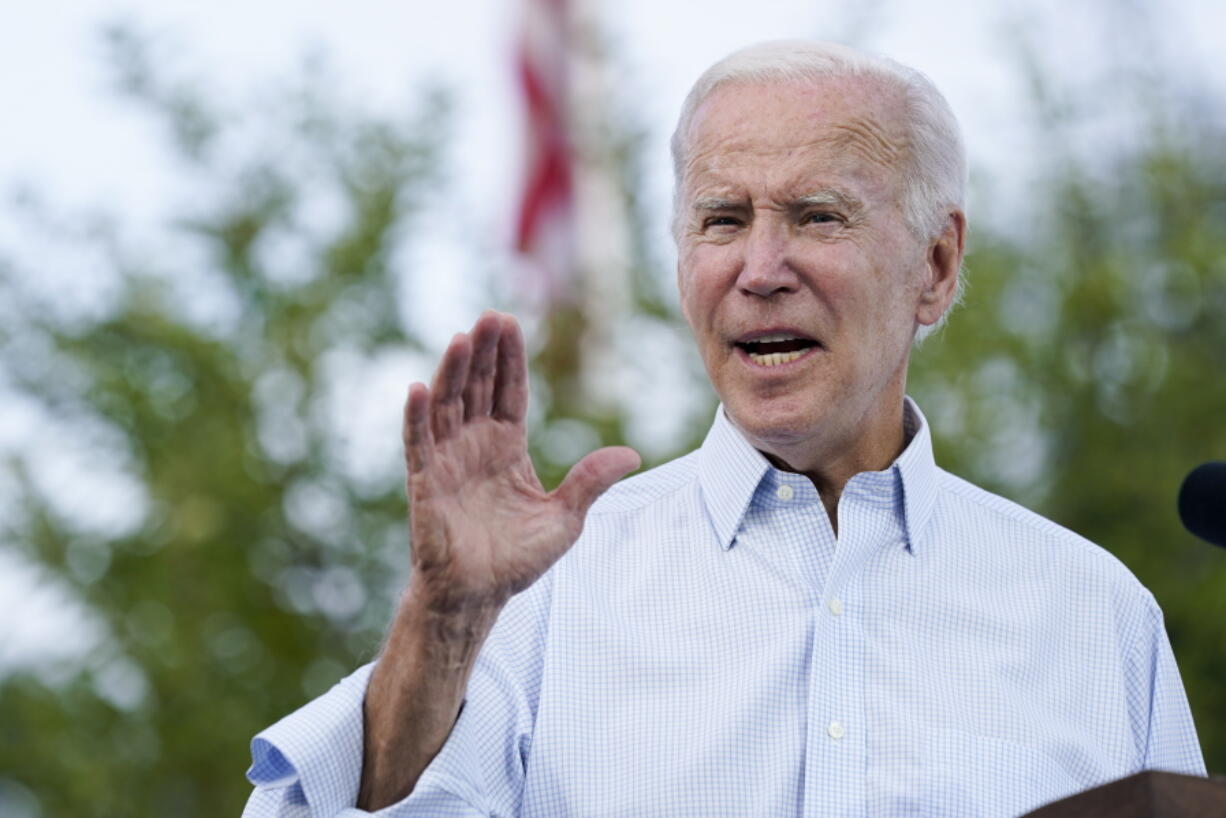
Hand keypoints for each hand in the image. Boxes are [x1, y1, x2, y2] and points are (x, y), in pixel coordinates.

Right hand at [402, 310, 639, 613]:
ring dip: (453, 371)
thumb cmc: (516, 560)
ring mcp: (448, 461)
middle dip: (484, 352)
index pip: (509, 393)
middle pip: (478, 388)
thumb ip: (591, 482)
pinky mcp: (425, 483)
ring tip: (462, 337)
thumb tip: (633, 454)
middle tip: (491, 316)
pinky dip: (416, 416)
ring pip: (448, 405)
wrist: (478, 596)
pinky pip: (418, 443)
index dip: (510, 359)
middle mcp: (475, 447)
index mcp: (507, 449)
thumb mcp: (565, 518)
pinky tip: (420, 387)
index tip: (511, 323)